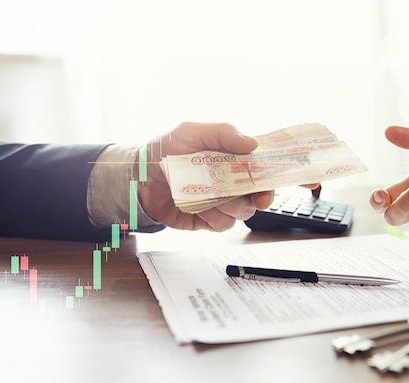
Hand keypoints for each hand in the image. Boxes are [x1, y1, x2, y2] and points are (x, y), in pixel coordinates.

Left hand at [136, 122, 274, 231]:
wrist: (138, 177)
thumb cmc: (165, 150)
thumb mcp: (191, 131)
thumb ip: (222, 133)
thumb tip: (251, 143)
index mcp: (234, 160)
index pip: (263, 171)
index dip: (270, 179)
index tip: (267, 184)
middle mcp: (232, 183)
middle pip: (258, 196)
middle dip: (254, 197)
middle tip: (243, 194)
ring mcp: (222, 203)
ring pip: (242, 212)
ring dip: (227, 205)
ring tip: (204, 193)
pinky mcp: (209, 220)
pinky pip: (222, 224)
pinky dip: (211, 217)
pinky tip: (196, 206)